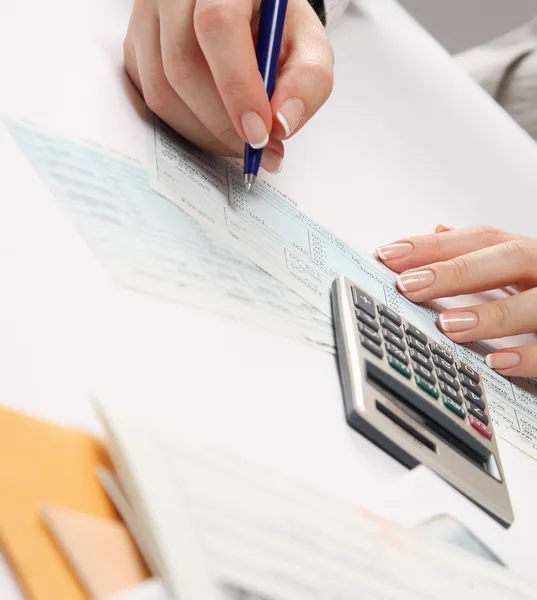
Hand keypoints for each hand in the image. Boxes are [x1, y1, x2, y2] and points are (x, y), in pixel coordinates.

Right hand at [123, 0, 333, 172]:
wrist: (247, 14)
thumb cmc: (276, 28)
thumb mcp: (308, 46)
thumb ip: (309, 80)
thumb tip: (281, 124)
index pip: (218, 25)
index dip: (237, 87)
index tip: (259, 134)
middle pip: (182, 65)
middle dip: (223, 124)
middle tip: (258, 150)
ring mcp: (145, 17)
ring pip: (162, 90)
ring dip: (205, 132)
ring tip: (242, 143)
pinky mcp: (135, 48)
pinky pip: (151, 101)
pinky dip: (187, 127)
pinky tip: (216, 130)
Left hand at [375, 226, 536, 377]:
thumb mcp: (524, 266)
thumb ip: (485, 253)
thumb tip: (438, 228)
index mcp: (531, 252)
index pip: (480, 238)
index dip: (434, 245)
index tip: (388, 254)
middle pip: (507, 259)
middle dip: (456, 270)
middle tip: (409, 284)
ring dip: (492, 314)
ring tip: (450, 326)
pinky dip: (530, 355)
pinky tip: (499, 363)